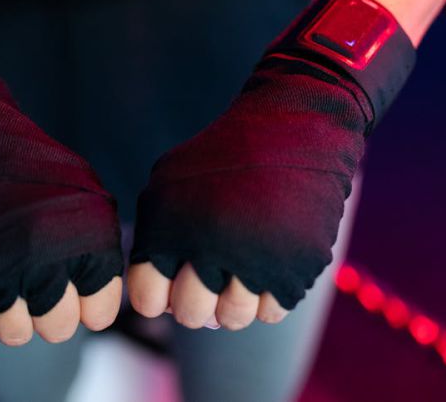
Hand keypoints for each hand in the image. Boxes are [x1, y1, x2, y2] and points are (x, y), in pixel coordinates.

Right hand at [0, 0, 124, 345]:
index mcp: (86, 241)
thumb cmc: (29, 163)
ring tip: (8, 275)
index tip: (75, 284)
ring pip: (15, 333)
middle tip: (36, 277)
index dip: (88, 302)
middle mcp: (45, 262)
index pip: (100, 313)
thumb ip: (99, 247)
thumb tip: (99, 303)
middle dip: (51, 309)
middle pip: (58, 328)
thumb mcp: (85, 192)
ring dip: (13, 312)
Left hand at [128, 59, 368, 330]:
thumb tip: (154, 299)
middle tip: (210, 278)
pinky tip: (268, 263)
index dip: (158, 295)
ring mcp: (256, 260)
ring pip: (233, 319)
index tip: (173, 279)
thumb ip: (153, 236)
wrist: (293, 127)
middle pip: (190, 314)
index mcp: (170, 227)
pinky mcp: (298, 267)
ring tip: (240, 271)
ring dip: (234, 301)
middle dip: (197, 301)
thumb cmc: (222, 156)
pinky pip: (272, 311)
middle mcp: (210, 247)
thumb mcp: (168, 181)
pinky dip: (270, 295)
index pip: (147, 300)